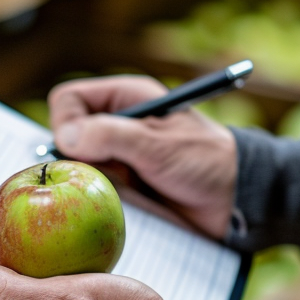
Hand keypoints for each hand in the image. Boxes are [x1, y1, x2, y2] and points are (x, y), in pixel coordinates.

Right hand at [49, 75, 238, 238]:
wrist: (234, 199)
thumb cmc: (205, 162)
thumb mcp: (158, 145)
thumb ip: (111, 136)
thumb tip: (66, 137)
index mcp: (125, 98)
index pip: (68, 99)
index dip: (67, 123)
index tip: (85, 149)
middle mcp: (116, 122)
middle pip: (66, 135)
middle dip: (79, 157)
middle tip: (114, 170)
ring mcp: (117, 154)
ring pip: (76, 165)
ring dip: (91, 179)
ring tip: (127, 186)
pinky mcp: (121, 182)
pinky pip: (91, 188)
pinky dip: (99, 196)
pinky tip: (126, 200)